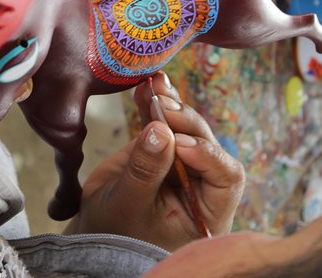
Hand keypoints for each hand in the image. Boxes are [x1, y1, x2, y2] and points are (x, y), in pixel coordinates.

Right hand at [63, 72, 244, 250]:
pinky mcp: (163, 149)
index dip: (208, 155)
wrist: (94, 233)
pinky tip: (144, 88)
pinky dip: (154, 104)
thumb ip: (146, 171)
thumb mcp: (128, 206)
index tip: (180, 143)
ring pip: (186, 128)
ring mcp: (182, 165)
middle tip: (164, 106)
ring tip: (155, 86)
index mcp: (208, 212)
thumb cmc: (116, 234)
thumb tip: (162, 131)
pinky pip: (163, 123)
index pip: (227, 178)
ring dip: (171, 105)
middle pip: (207, 145)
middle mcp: (202, 186)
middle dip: (186, 123)